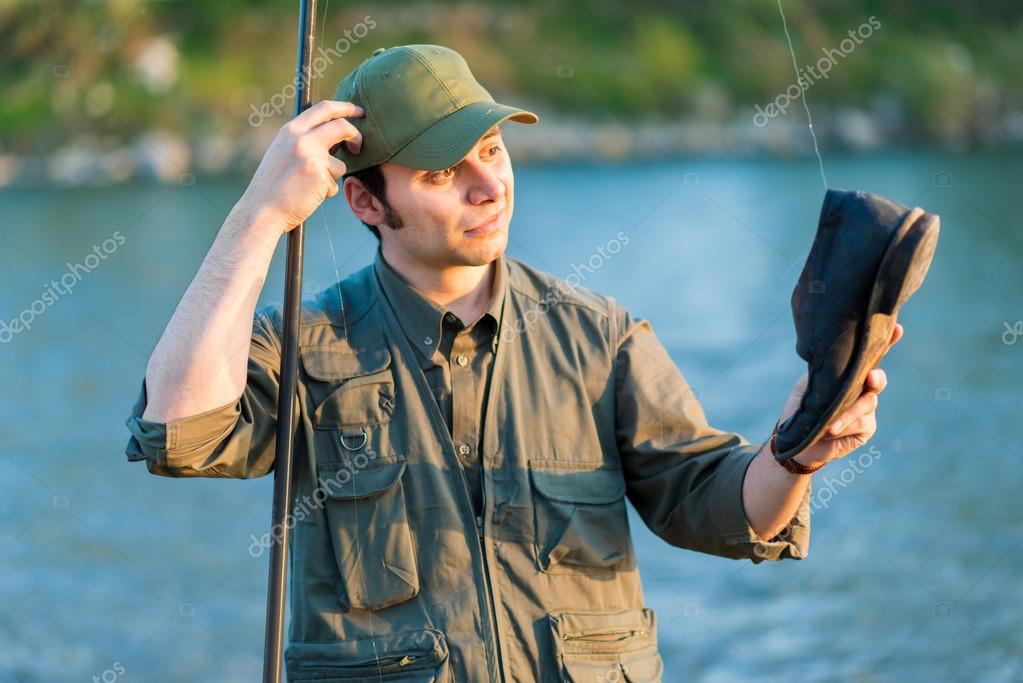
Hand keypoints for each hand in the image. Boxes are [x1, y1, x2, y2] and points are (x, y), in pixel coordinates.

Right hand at [237, 100, 363, 232]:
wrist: (261, 210)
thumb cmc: (272, 186)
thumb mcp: (282, 152)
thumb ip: (303, 140)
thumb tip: (333, 134)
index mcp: (291, 130)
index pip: (324, 109)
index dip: (345, 107)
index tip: (358, 112)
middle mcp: (302, 139)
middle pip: (342, 127)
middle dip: (356, 135)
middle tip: (359, 145)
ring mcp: (313, 157)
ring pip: (340, 164)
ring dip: (331, 178)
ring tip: (309, 187)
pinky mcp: (321, 176)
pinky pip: (334, 185)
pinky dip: (325, 193)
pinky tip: (307, 197)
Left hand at [783, 323, 903, 468]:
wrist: (798, 440)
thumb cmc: (802, 408)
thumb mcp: (809, 386)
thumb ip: (826, 375)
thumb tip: (839, 367)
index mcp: (848, 374)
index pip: (870, 356)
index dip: (886, 342)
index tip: (897, 329)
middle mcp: (862, 388)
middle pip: (877, 379)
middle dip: (875, 378)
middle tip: (871, 378)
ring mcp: (867, 408)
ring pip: (867, 403)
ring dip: (847, 414)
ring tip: (829, 425)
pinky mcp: (867, 427)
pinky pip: (863, 423)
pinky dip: (846, 427)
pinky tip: (833, 431)